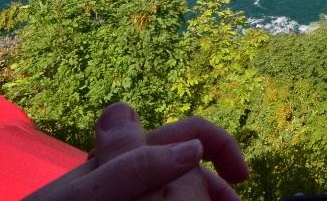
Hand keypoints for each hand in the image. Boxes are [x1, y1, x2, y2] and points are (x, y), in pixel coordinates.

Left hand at [22, 102, 248, 200]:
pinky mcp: (115, 199)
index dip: (217, 145)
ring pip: (172, 187)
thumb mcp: (85, 196)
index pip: (185, 132)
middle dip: (215, 182)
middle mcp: (122, 171)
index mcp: (120, 155)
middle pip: (185, 162)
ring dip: (198, 195)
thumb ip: (132, 166)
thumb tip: (192, 148)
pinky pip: (155, 197)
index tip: (240, 179)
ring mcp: (119, 191)